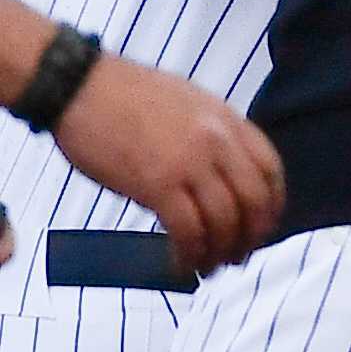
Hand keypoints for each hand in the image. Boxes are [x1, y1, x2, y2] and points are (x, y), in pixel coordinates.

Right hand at [52, 53, 283, 275]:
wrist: (77, 85)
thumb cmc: (125, 94)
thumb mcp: (189, 104)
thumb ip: (213, 137)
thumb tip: (223, 178)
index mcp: (228, 120)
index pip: (270, 171)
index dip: (272, 206)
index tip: (262, 226)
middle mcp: (218, 142)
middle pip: (254, 202)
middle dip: (250, 237)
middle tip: (237, 255)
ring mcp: (190, 163)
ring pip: (224, 222)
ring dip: (220, 252)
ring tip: (209, 266)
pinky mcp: (157, 184)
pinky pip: (188, 231)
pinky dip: (190, 254)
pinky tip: (182, 264)